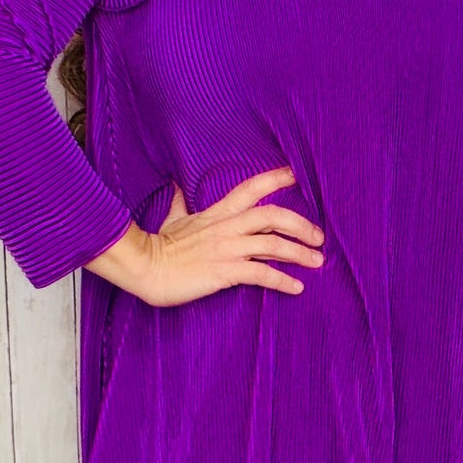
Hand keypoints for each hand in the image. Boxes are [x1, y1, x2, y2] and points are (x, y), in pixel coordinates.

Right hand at [85, 164, 325, 307]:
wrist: (144, 267)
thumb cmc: (158, 246)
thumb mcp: (171, 218)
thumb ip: (179, 202)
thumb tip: (173, 185)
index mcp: (217, 213)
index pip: (251, 188)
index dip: (276, 179)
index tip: (296, 175)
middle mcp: (227, 227)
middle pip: (273, 215)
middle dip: (300, 223)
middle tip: (318, 235)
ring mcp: (227, 249)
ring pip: (272, 244)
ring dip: (299, 253)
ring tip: (316, 261)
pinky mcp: (224, 271)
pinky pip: (260, 274)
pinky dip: (282, 280)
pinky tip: (296, 287)